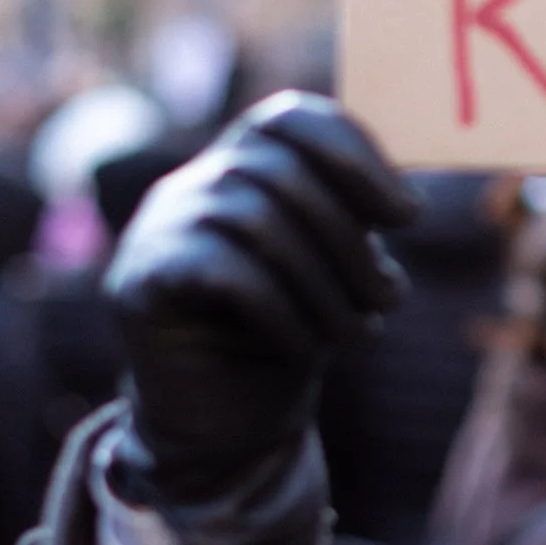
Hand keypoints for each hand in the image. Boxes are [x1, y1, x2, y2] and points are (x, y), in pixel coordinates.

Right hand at [104, 93, 417, 544]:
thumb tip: (407, 203)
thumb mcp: (338, 269)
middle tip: (389, 299)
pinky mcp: (137, 283)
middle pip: (281, 171)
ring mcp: (157, 229)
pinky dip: (282, 311)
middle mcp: (192, 184)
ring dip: (325, 283)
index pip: (291, 118)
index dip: (355, 154)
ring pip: (256, 220)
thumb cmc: (292, 335)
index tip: (408, 215)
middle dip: (350, 240)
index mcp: (243, 166)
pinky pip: (222, 271)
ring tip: (359, 333)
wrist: (226, 427)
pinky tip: (306, 348)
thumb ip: (357, 223)